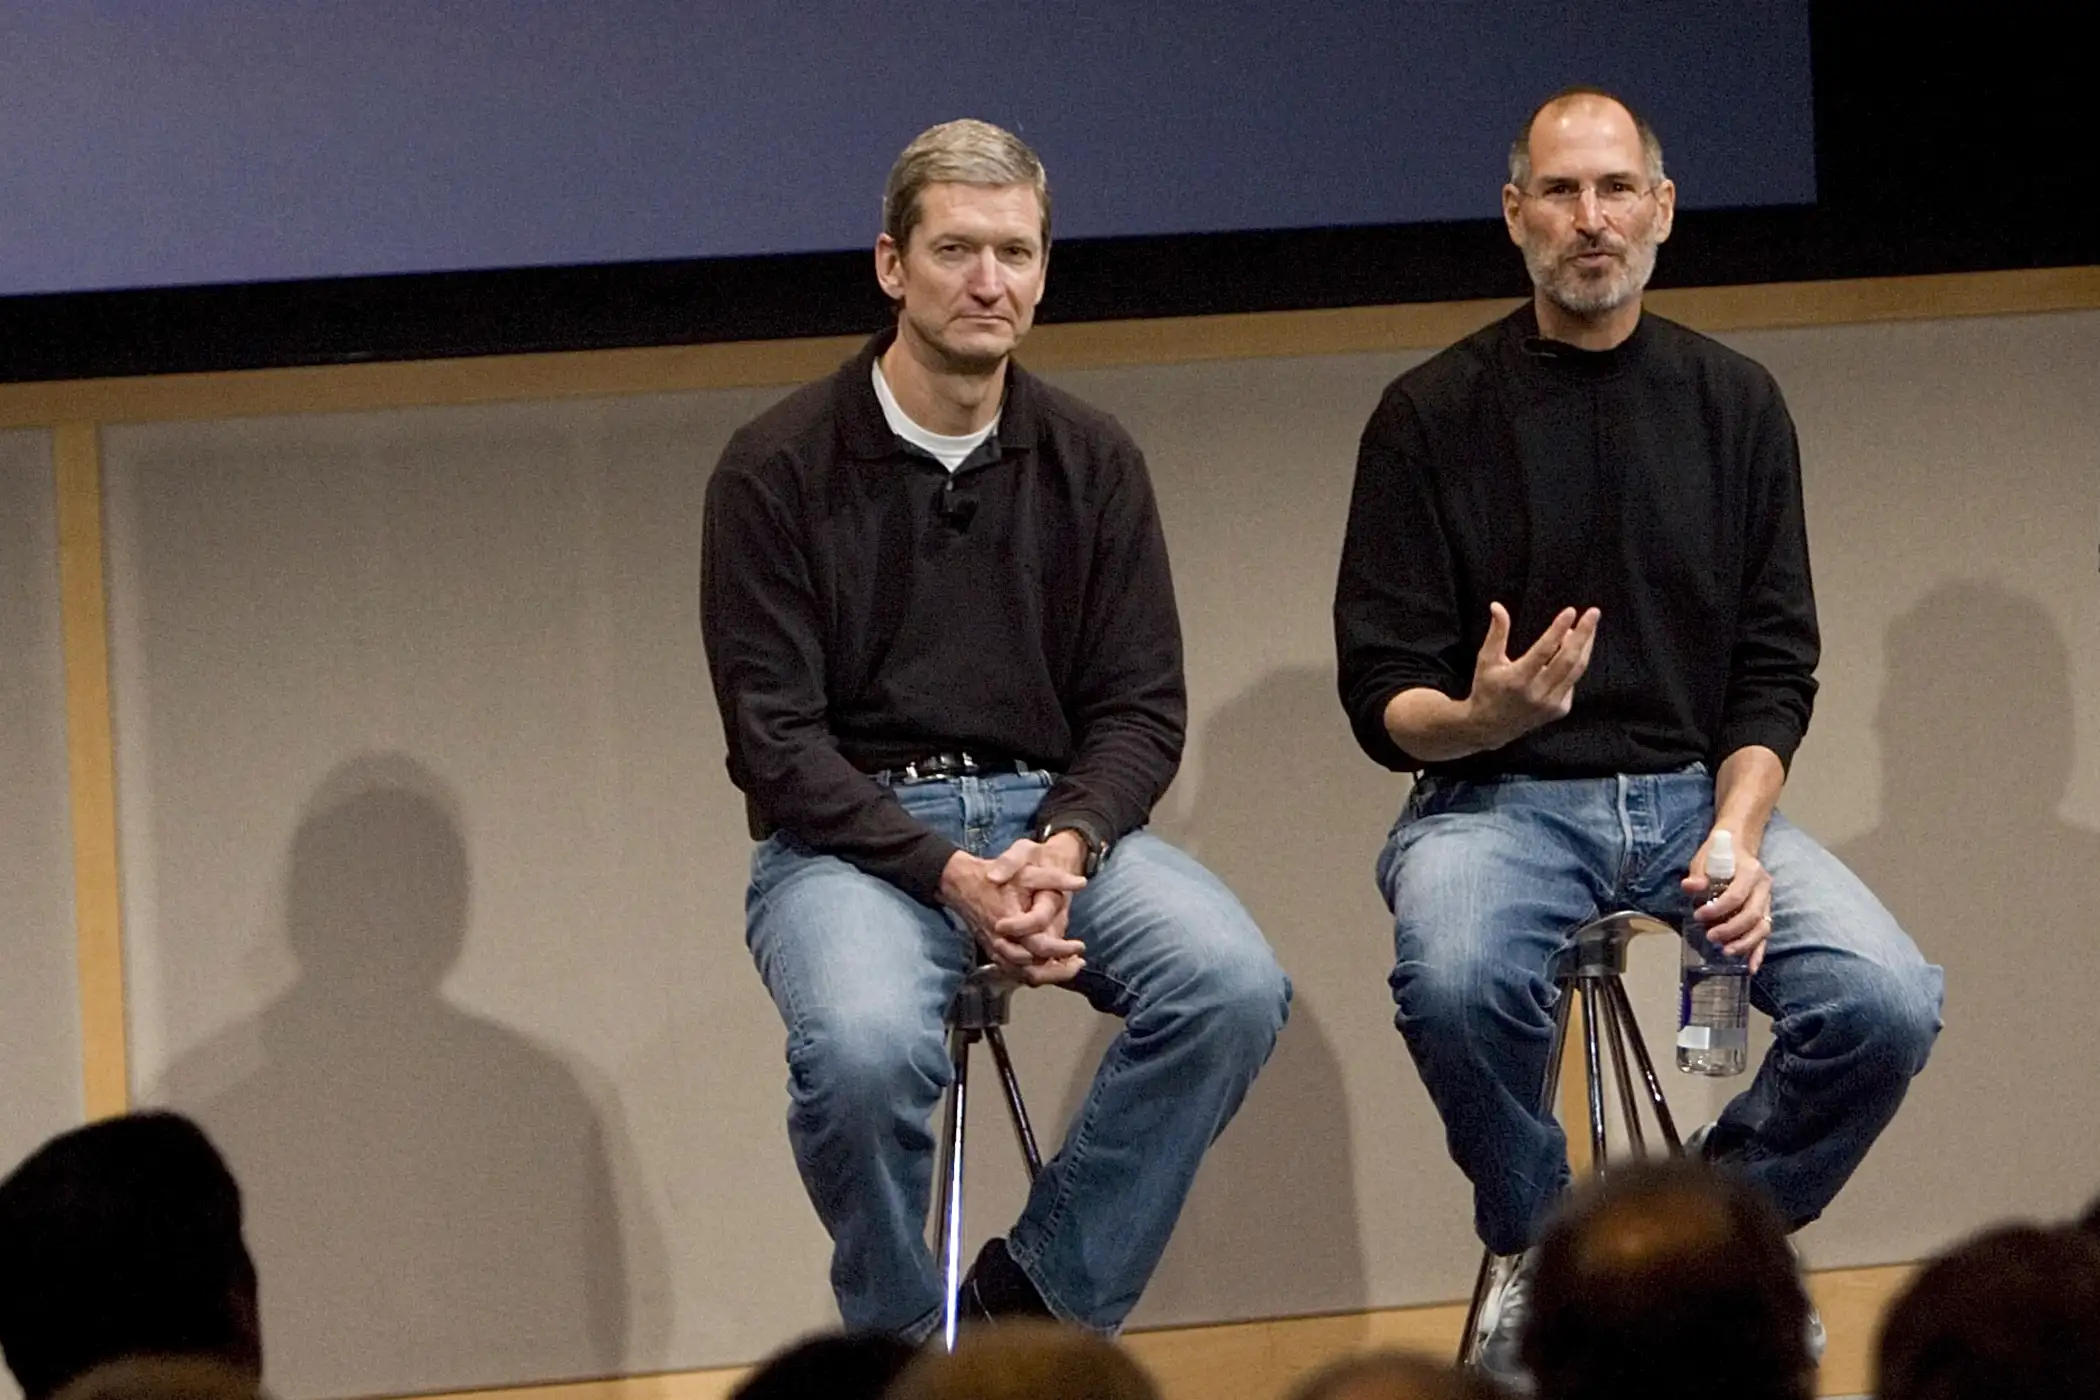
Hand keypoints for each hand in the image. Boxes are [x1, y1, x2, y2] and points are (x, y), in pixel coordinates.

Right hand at [939, 840, 1086, 985]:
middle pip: (1034, 971)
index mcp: (1012, 924)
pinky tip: (1048, 966)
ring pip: (1024, 976)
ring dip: (1048, 976)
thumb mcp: (1026, 871)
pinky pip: (1014, 973)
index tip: (1081, 946)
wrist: (963, 884)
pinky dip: (1033, 974)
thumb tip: (1082, 883)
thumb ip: (1054, 878)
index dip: (1064, 950)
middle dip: (1059, 971)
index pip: (1041, 947)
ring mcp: (996, 951)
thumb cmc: (996, 877)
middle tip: (1079, 963)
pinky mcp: (993, 953)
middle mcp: (1002, 943)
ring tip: (1068, 967)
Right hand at [1461, 603, 1599, 750]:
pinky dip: (1573, 663)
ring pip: (1576, 670)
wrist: (1490, 727)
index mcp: (1517, 679)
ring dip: (1585, 646)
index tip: (1570, 611)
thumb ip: (1496, 633)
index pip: (1543, 651)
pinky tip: (1569, 651)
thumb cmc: (1487, 688)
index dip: (1557, 630)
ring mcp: (1550, 704)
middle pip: (1568, 659)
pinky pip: (1572, 681)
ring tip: (1589, 626)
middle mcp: (1537, 694)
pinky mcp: (1559, 710)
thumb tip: (1497, 605)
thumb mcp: (1486, 660)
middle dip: (1584, 634)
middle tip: (1593, 613)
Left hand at [1682, 829, 1774, 973]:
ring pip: (1762, 927)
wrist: (1738, 847)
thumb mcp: (1704, 859)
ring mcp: (1767, 901)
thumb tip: (1689, 886)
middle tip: (1710, 936)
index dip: (1718, 909)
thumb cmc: (1720, 854)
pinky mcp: (1766, 912)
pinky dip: (1758, 951)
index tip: (1699, 914)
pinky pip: (1765, 934)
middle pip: (1752, 914)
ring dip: (1745, 943)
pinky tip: (1751, 967)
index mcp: (1750, 871)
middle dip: (1731, 929)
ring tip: (1726, 951)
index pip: (1736, 895)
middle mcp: (1763, 887)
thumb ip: (1699, 874)